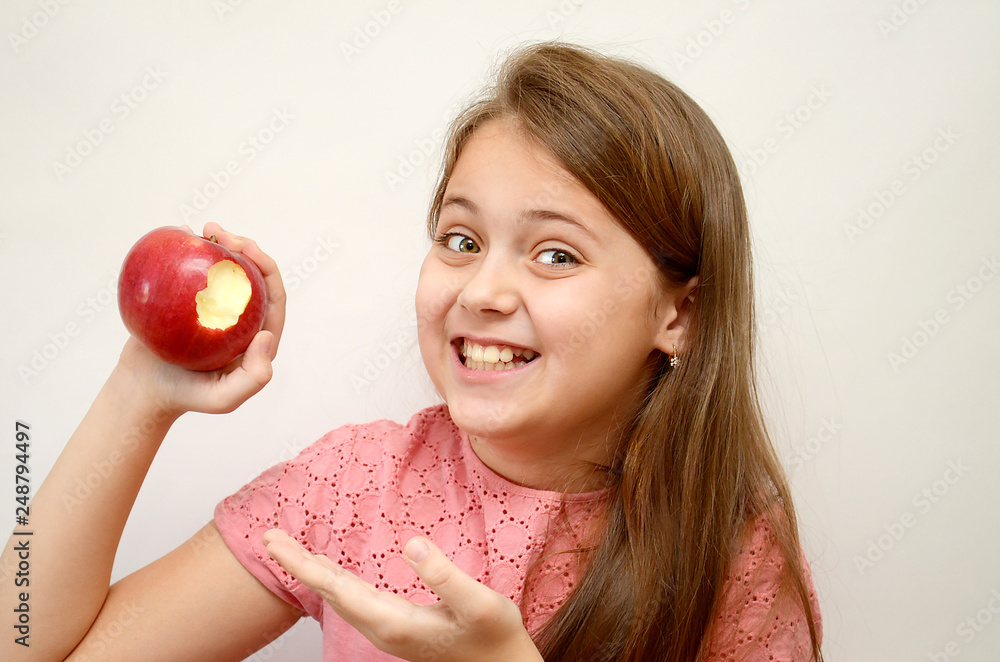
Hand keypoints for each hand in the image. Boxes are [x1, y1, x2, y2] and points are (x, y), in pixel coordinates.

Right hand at [116, 222, 286, 415]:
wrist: (146, 391)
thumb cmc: (187, 396)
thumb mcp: (225, 398)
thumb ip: (254, 376)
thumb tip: (267, 336)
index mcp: (257, 333)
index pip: (272, 296)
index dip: (266, 268)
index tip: (246, 250)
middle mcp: (239, 315)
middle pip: (252, 275)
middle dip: (245, 248)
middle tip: (222, 235)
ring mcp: (213, 304)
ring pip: (224, 267)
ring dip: (221, 243)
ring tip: (207, 229)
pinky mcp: (186, 299)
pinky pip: (191, 269)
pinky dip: (189, 249)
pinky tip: (181, 234)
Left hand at [262, 530, 543, 661]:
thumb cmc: (495, 636)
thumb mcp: (480, 603)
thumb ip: (445, 575)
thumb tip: (410, 544)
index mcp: (395, 622)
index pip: (337, 588)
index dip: (302, 564)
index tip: (274, 543)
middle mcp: (383, 628)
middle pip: (330, 592)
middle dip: (297, 563)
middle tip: (268, 536)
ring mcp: (388, 629)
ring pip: (339, 597)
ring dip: (312, 571)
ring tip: (289, 549)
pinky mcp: (396, 626)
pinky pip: (352, 600)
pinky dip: (332, 580)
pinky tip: (329, 572)